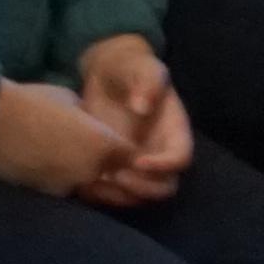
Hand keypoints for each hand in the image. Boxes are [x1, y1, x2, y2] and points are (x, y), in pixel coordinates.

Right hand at [0, 77, 126, 198]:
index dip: (127, 152)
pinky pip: (61, 188)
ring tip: (67, 159)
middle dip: (110, 170)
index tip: (120, 146)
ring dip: (83, 177)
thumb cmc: (30, 100)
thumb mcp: (69, 99)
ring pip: (86, 186)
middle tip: (95, 155)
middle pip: (113, 178)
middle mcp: (91, 171)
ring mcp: (67, 186)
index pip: (132, 158)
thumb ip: (86, 117)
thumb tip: (87, 123)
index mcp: (103, 144)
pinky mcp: (44, 194)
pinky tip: (45, 163)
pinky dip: (58, 178)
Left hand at [72, 35, 194, 200]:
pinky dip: (101, 196)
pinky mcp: (115, 169)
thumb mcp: (140, 67)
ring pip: (139, 196)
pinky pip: (115, 194)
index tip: (138, 161)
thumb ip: (146, 82)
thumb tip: (142, 107)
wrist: (105, 77)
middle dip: (142, 188)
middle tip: (116, 176)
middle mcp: (159, 153)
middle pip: (164, 186)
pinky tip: (82, 185)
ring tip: (95, 183)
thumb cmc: (129, 69)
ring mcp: (137, 165)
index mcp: (174, 132)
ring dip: (121, 197)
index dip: (164, 165)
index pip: (181, 158)